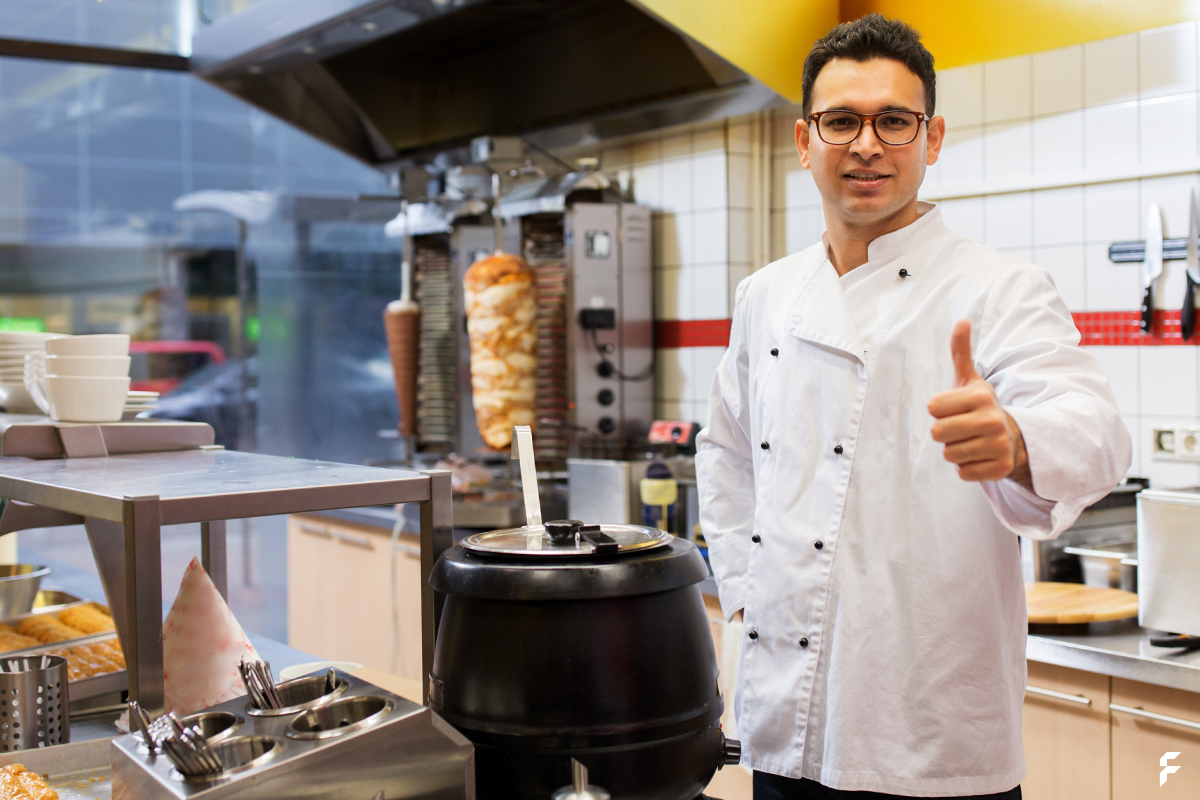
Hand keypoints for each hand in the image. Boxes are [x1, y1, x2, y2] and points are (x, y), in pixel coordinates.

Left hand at [928, 320, 1033, 490]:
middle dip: (944, 432)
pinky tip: (980, 456)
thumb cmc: (981, 407)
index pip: (932, 408)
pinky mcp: (1000, 469)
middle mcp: (992, 420)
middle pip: (937, 433)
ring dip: (955, 450)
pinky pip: (963, 473)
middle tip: (962, 427)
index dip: (939, 410)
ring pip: (949, 454)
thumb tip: (962, 320)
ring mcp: (998, 446)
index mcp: (980, 396)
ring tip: (972, 441)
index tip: (955, 409)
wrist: (1014, 437)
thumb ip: (961, 352)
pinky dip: (967, 468)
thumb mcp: (970, 379)